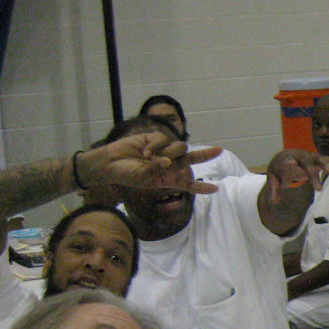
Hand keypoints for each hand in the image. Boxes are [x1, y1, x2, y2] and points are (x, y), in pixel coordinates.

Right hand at [84, 131, 221, 194]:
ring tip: (152, 157)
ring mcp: (163, 151)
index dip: (201, 187)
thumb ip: (157, 170)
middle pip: (192, 159)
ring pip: (180, 148)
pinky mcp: (156, 139)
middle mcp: (170, 165)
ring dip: (170, 152)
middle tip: (218, 150)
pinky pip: (164, 140)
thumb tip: (168, 161)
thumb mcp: (143, 178)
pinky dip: (156, 146)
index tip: (216, 189)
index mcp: (169, 179)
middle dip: (205, 154)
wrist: (109, 163)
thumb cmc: (126, 175)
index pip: (188, 184)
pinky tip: (145, 151)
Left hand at [265, 149, 328, 202]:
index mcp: (285, 159)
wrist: (284, 158)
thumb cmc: (279, 170)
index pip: (287, 161)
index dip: (289, 163)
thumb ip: (274, 189)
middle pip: (306, 163)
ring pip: (318, 158)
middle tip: (318, 187)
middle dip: (312, 173)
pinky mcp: (316, 158)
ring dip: (326, 164)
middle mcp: (298, 156)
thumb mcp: (274, 179)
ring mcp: (308, 156)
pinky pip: (325, 159)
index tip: (291, 164)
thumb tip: (274, 201)